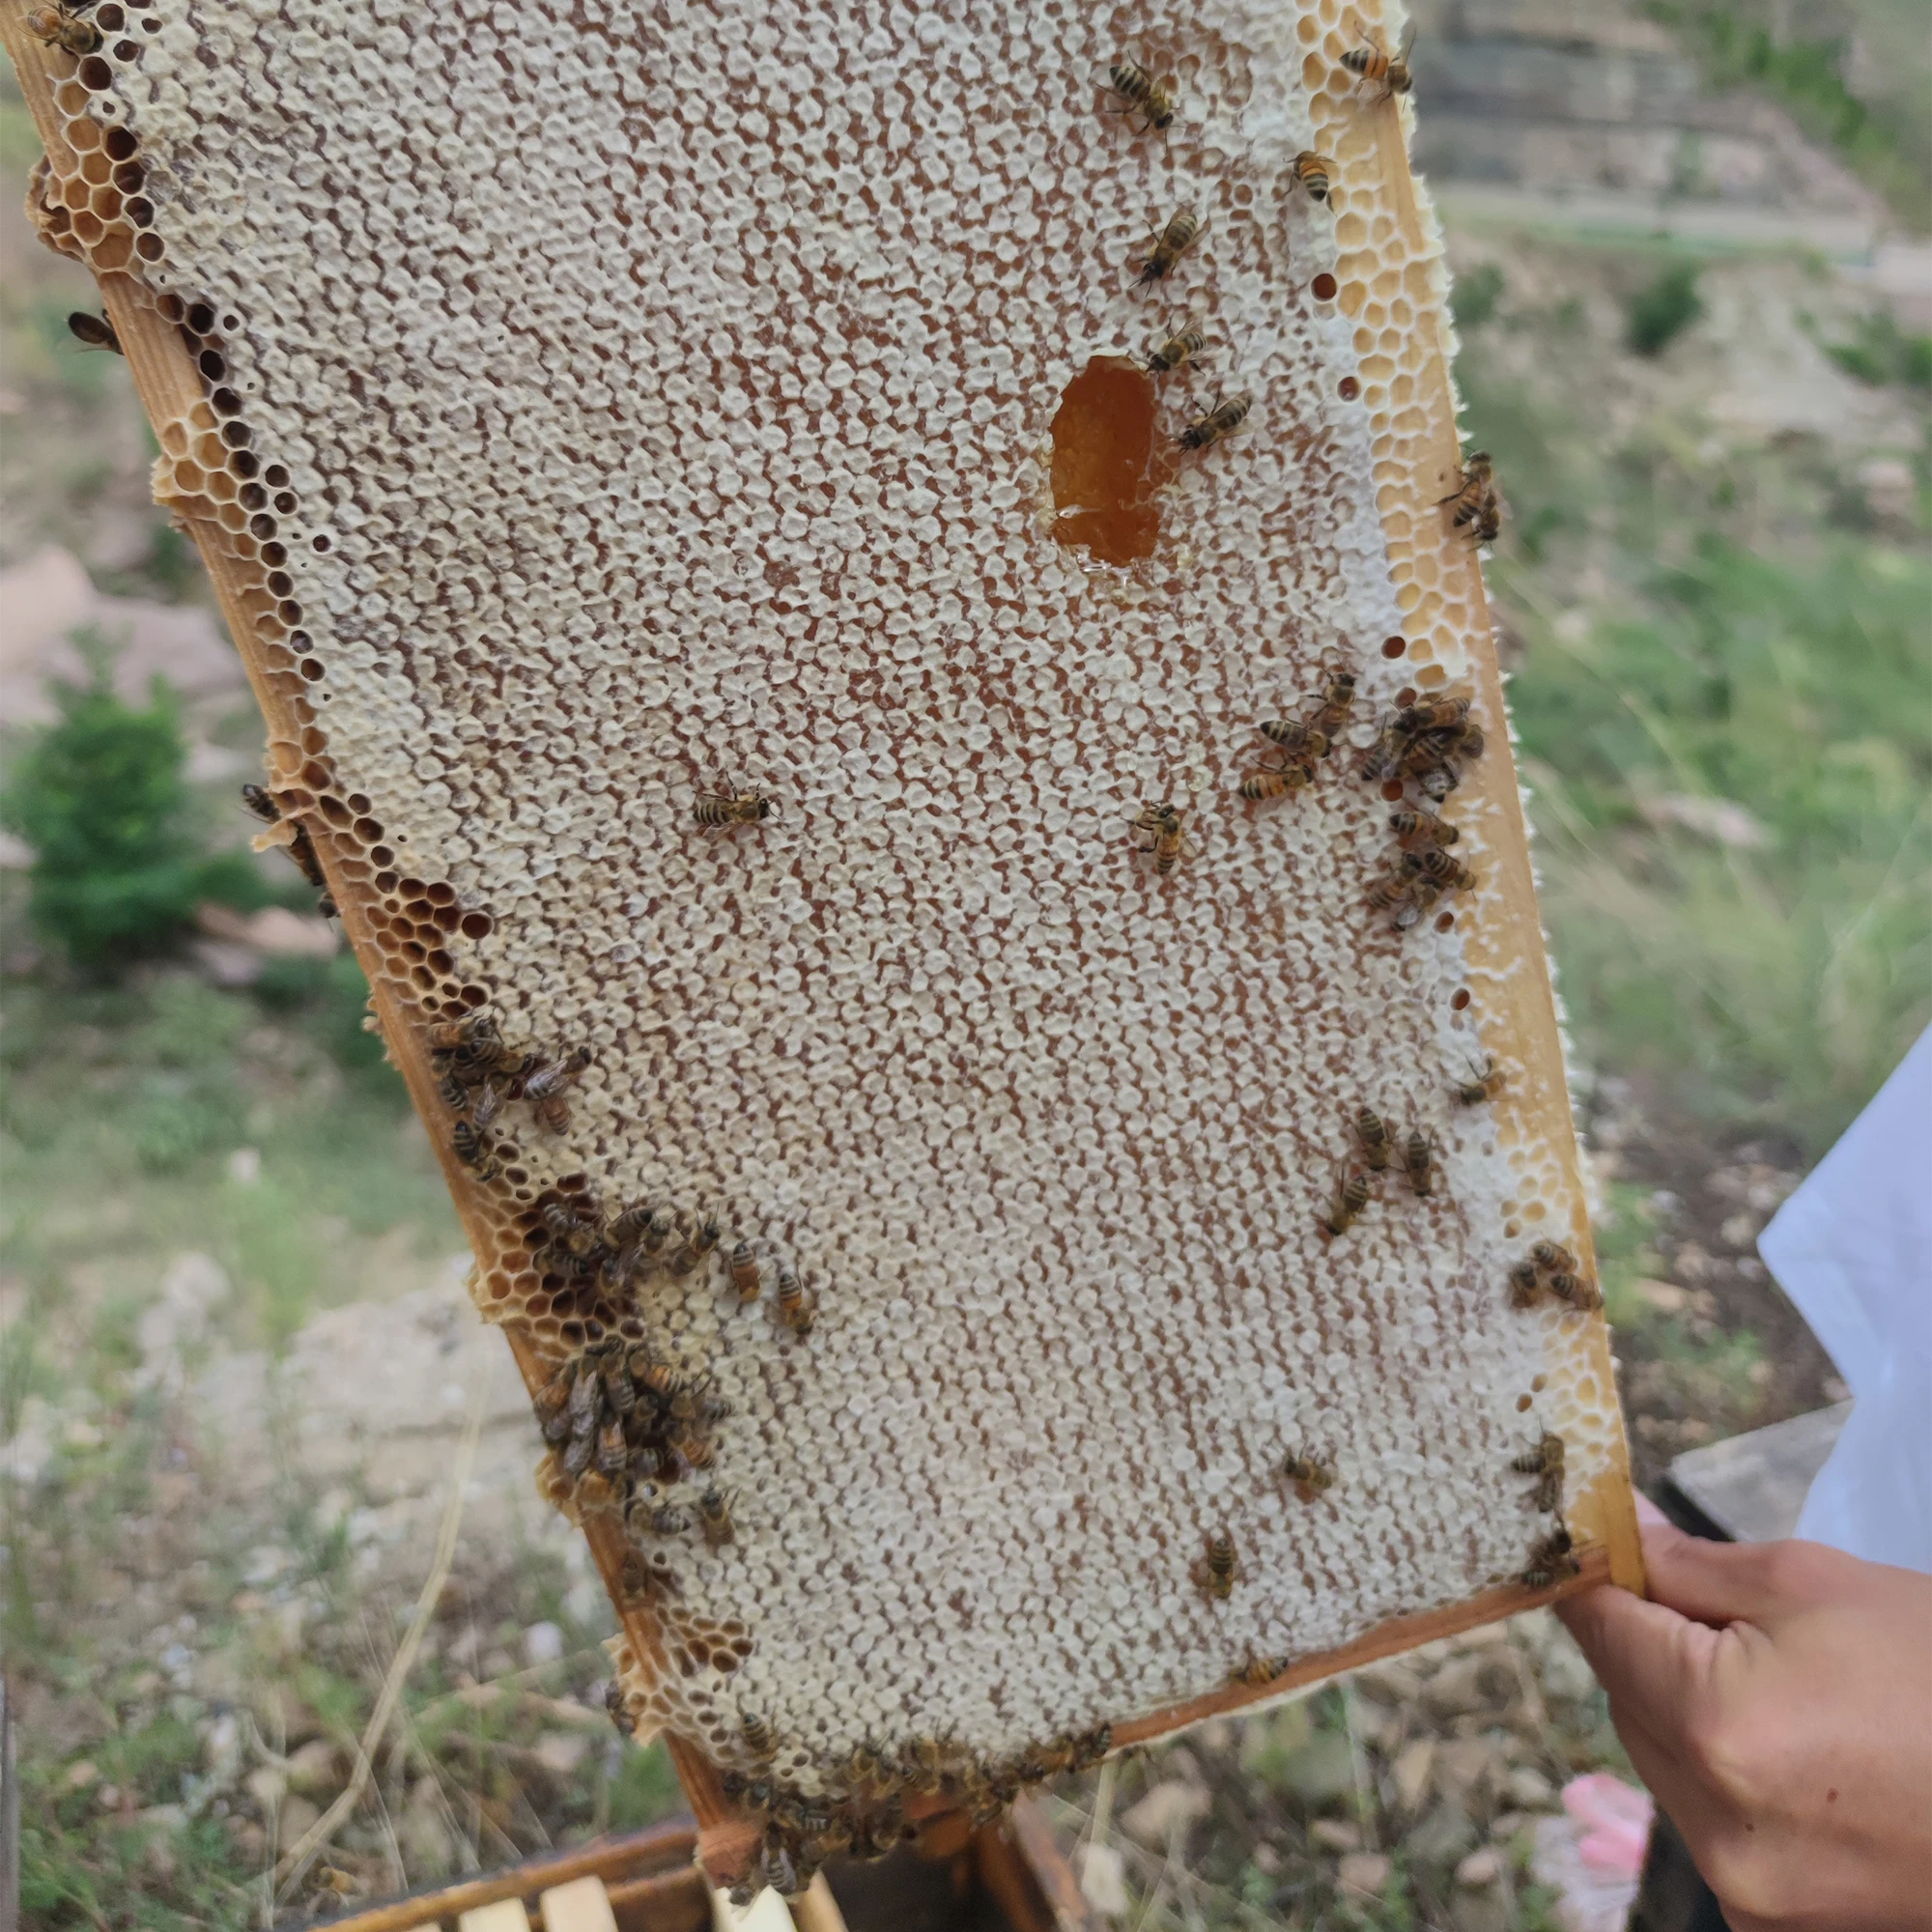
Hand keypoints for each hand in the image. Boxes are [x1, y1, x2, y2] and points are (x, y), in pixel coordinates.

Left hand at [1557, 1507, 1931, 1931]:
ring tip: (1779, 1688)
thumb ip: (1689, 1565)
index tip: (1593, 1544)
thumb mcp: (1813, 1585)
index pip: (1599, 1630)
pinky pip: (1704, 1819)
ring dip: (1683, 1712)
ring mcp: (1743, 1882)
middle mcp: (1713, 1820)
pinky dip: (1723, 1776)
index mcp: (1714, 1725)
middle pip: (1623, 1697)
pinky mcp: (1770, 1919)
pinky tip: (1792, 1750)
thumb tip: (1613, 1530)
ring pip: (1658, 1761)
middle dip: (1652, 1645)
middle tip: (1718, 1615)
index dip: (1593, 1577)